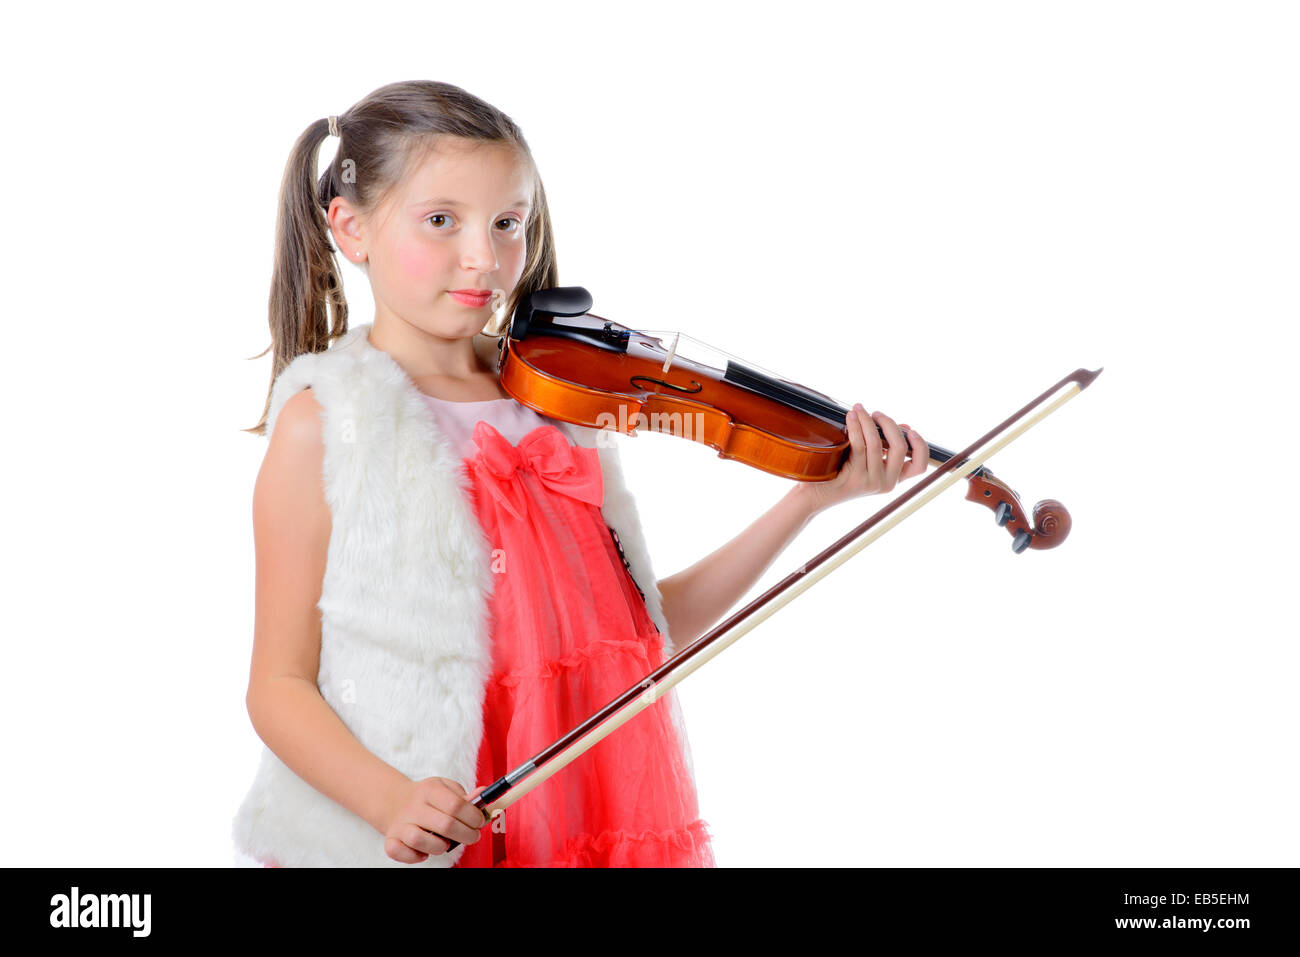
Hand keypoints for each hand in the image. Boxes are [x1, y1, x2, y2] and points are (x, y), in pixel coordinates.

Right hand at [382, 777, 490, 863]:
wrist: (396, 802)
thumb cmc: (428, 798)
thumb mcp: (446, 789)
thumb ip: (465, 795)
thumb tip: (483, 794)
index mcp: (429, 790)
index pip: (456, 805)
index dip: (473, 816)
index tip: (480, 822)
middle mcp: (413, 807)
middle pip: (445, 825)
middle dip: (466, 835)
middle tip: (473, 836)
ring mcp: (401, 824)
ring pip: (420, 840)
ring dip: (440, 846)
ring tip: (446, 843)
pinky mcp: (391, 839)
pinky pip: (399, 852)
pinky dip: (414, 856)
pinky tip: (425, 851)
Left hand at [794, 404, 928, 516]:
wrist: (815, 495)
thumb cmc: (840, 473)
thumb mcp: (867, 462)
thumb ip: (885, 448)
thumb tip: (904, 426)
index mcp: (893, 479)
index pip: (920, 467)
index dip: (921, 446)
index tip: (911, 430)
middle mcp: (886, 484)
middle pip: (900, 447)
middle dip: (889, 423)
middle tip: (876, 413)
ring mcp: (871, 482)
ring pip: (876, 442)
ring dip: (868, 420)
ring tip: (859, 409)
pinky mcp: (855, 478)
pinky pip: (859, 445)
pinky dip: (856, 426)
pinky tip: (851, 416)